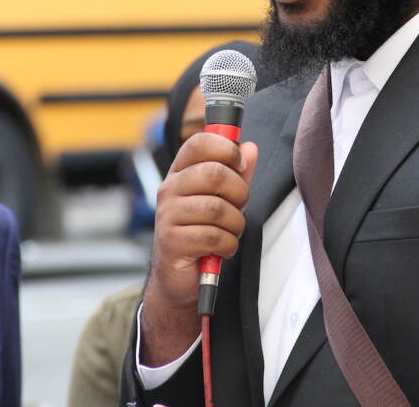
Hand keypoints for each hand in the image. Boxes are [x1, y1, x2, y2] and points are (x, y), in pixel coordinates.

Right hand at [140, 132, 257, 365]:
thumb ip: (237, 173)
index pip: (199, 142)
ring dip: (235, 224)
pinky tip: (222, 249)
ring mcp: (167, 215)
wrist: (177, 275)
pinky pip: (214, 236)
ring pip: (217, 208)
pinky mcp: (171, 241)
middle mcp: (169, 189)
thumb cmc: (200, 231)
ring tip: (229, 232)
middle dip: (239, 192)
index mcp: (180, 172)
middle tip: (238, 207)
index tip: (240, 163)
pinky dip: (228, 245)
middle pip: (214, 173)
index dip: (226, 148)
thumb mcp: (222, 198)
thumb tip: (250, 148)